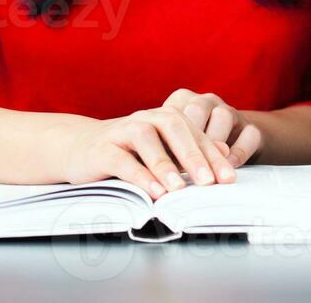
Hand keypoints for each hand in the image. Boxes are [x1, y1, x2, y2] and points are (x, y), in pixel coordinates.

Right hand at [50, 103, 238, 198]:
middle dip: (194, 156)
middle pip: (174, 129)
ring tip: (179, 189)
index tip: (229, 179)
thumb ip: (189, 150)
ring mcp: (122, 131)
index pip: (195, 134)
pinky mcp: (102, 149)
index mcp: (165, 118)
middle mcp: (146, 118)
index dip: (213, 156)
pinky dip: (139, 176)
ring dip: (164, 165)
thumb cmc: (130, 152)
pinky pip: (122, 160)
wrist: (81, 148)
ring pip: (147, 140)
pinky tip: (153, 192)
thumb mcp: (163, 150)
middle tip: (210, 182)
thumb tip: (223, 154)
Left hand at [161, 89, 263, 168]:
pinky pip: (249, 134)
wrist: (227, 144)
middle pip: (198, 110)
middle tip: (181, 168)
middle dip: (190, 140)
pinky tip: (228, 167)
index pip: (174, 112)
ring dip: (214, 143)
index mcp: (182, 100)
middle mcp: (206, 101)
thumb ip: (161, 151)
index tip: (160, 165)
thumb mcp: (169, 145)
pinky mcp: (250, 127)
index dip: (167, 138)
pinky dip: (239, 151)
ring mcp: (230, 111)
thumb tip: (147, 173)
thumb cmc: (183, 149)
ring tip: (206, 168)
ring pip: (223, 117)